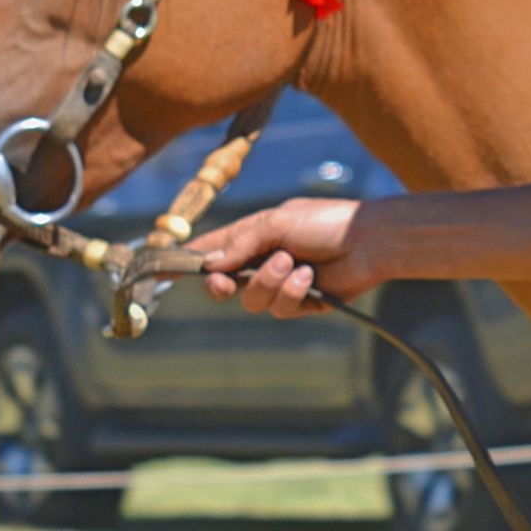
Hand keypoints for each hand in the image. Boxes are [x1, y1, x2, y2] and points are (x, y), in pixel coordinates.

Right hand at [193, 199, 369, 316]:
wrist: (370, 240)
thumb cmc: (326, 222)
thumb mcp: (277, 222)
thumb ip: (241, 243)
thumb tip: (209, 265)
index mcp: (254, 236)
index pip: (212, 250)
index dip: (187, 262)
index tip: (160, 271)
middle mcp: (264, 261)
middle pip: (224, 286)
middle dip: (223, 285)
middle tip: (228, 281)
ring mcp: (283, 284)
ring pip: (253, 301)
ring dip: (269, 283)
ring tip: (294, 263)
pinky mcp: (304, 303)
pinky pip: (282, 309)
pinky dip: (293, 293)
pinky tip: (311, 278)